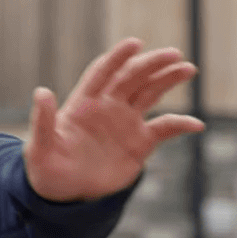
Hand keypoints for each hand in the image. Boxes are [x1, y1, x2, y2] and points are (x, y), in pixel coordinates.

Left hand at [23, 39, 204, 202]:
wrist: (65, 194)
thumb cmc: (47, 168)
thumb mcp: (40, 148)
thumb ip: (44, 121)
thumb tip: (41, 92)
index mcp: (84, 102)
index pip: (103, 72)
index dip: (117, 57)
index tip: (135, 43)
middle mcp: (108, 106)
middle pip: (132, 78)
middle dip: (151, 64)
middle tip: (173, 53)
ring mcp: (125, 122)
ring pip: (150, 93)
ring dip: (168, 80)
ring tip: (188, 68)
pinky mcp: (139, 143)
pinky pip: (164, 129)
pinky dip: (180, 125)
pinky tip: (196, 125)